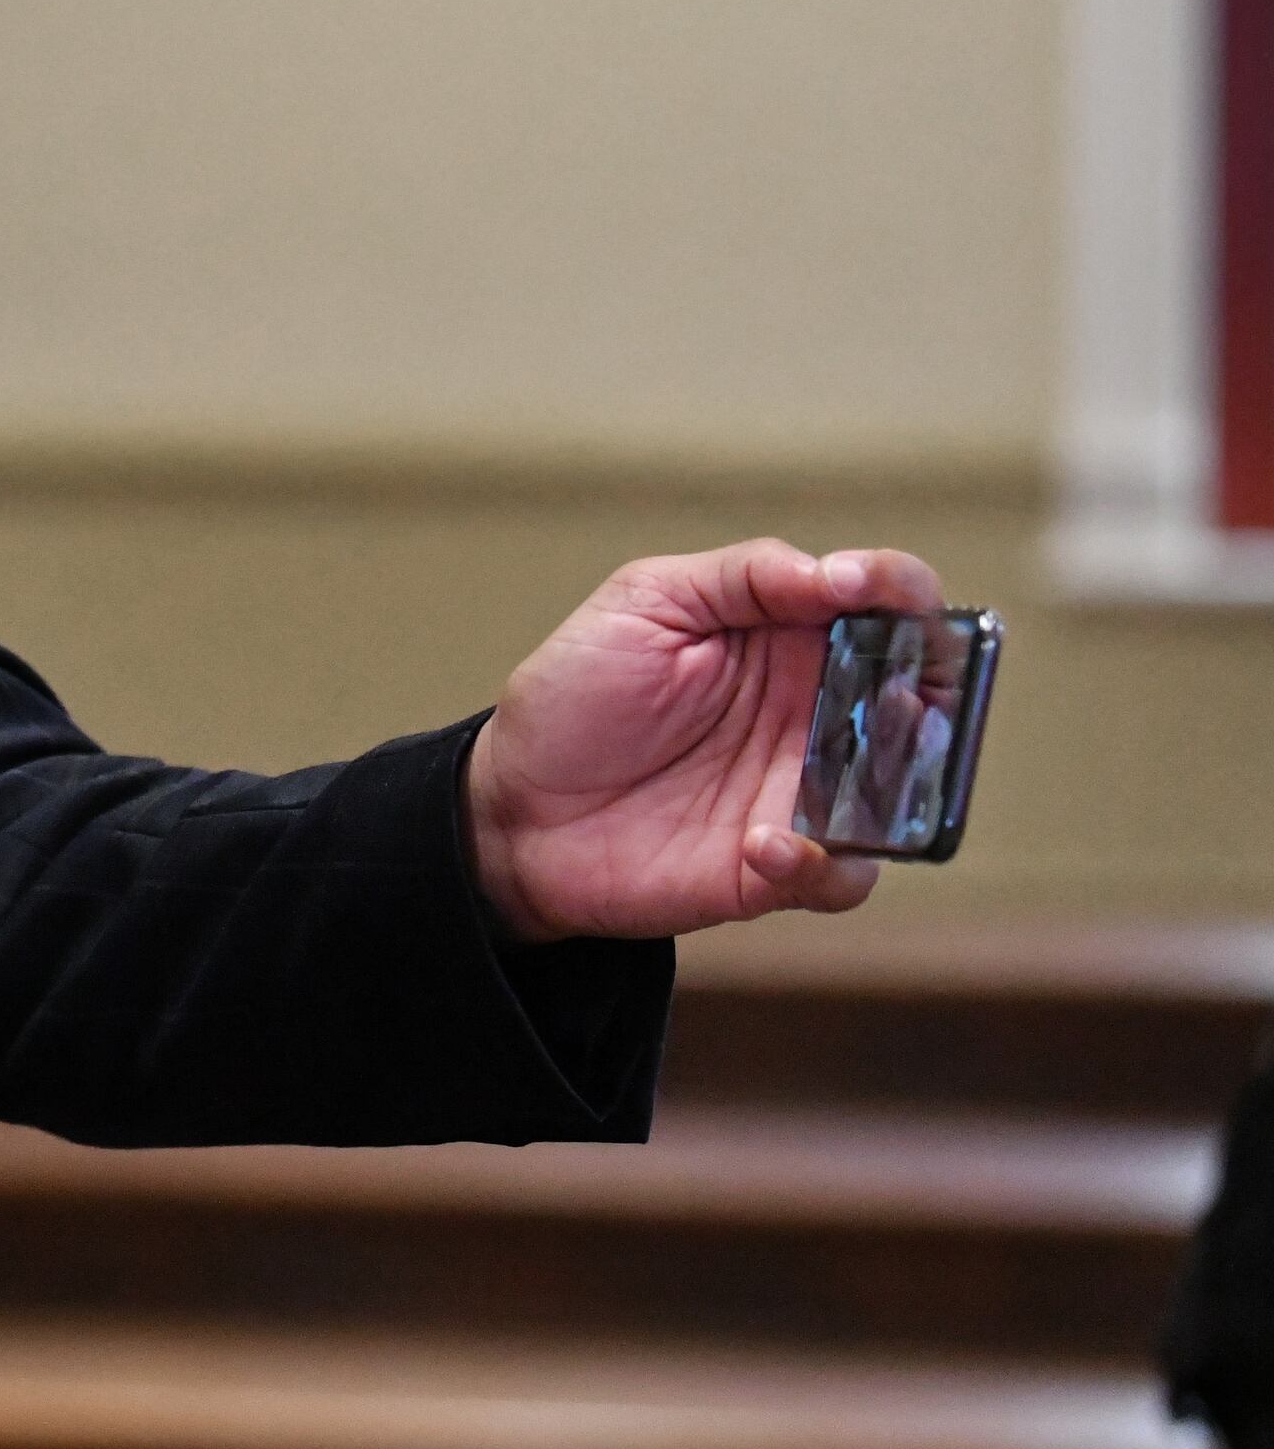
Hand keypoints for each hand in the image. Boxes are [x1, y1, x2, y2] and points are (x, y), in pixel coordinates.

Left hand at [463, 541, 944, 941]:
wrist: (514, 809)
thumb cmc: (574, 699)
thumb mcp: (642, 603)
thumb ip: (742, 576)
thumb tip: (837, 573)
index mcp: (787, 636)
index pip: (882, 601)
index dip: (900, 587)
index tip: (869, 588)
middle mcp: (813, 712)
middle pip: (921, 694)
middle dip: (933, 687)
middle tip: (902, 689)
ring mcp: (801, 791)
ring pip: (905, 788)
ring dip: (903, 780)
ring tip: (858, 767)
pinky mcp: (777, 867)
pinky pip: (841, 876)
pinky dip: (822, 864)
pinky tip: (764, 843)